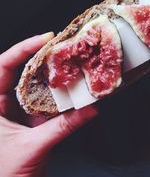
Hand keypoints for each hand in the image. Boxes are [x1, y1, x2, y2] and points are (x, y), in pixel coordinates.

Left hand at [0, 33, 98, 176]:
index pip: (3, 66)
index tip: (45, 38)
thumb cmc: (5, 175)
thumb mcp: (33, 147)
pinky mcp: (30, 120)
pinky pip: (45, 103)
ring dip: (53, 78)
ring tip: (69, 66)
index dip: (23, 49)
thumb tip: (90, 110)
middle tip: (62, 48)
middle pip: (22, 73)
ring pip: (36, 87)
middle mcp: (4, 104)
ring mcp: (18, 112)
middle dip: (43, 59)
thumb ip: (64, 126)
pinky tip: (71, 92)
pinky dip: (59, 98)